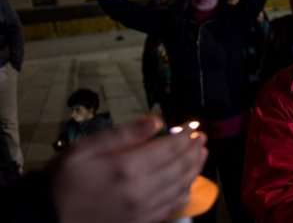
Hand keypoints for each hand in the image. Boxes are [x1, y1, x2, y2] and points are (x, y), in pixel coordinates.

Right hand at [49, 115, 207, 222]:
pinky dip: (185, 192)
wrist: (48, 217)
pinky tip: (188, 183)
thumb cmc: (64, 180)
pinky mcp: (142, 222)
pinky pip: (172, 207)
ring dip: (195, 169)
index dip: (186, 136)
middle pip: (181, 167)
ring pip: (182, 187)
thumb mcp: (86, 147)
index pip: (170, 148)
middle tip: (201, 139)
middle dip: (194, 151)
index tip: (193, 128)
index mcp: (128, 167)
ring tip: (201, 155)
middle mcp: (142, 189)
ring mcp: (144, 209)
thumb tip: (155, 121)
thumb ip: (124, 134)